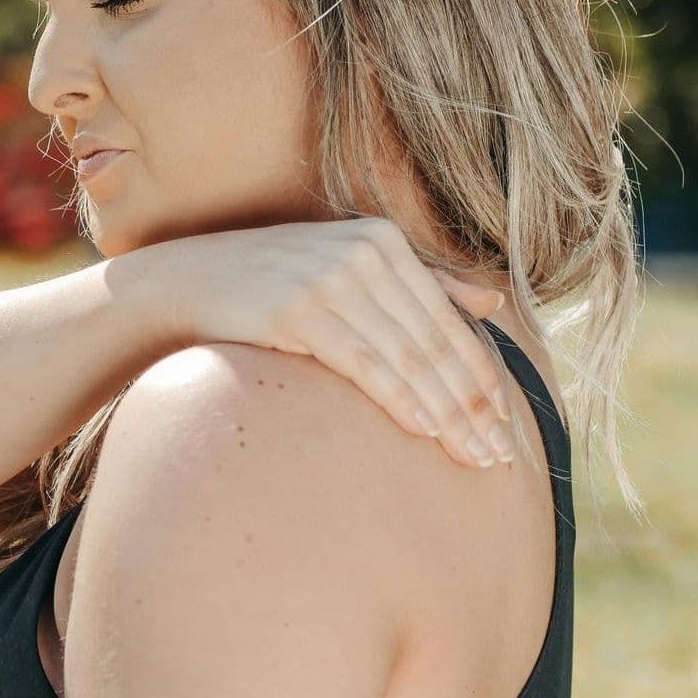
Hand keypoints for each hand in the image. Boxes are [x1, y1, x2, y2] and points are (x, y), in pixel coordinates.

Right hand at [164, 217, 515, 468]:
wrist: (190, 281)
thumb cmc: (275, 282)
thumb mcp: (349, 268)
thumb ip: (423, 282)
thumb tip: (494, 301)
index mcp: (384, 240)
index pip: (449, 321)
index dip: (482, 377)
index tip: (507, 426)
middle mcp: (364, 253)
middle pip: (434, 343)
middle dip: (472, 406)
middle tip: (499, 456)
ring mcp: (330, 279)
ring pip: (407, 356)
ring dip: (445, 413)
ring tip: (472, 456)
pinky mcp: (298, 308)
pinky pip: (363, 361)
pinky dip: (398, 397)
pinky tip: (423, 430)